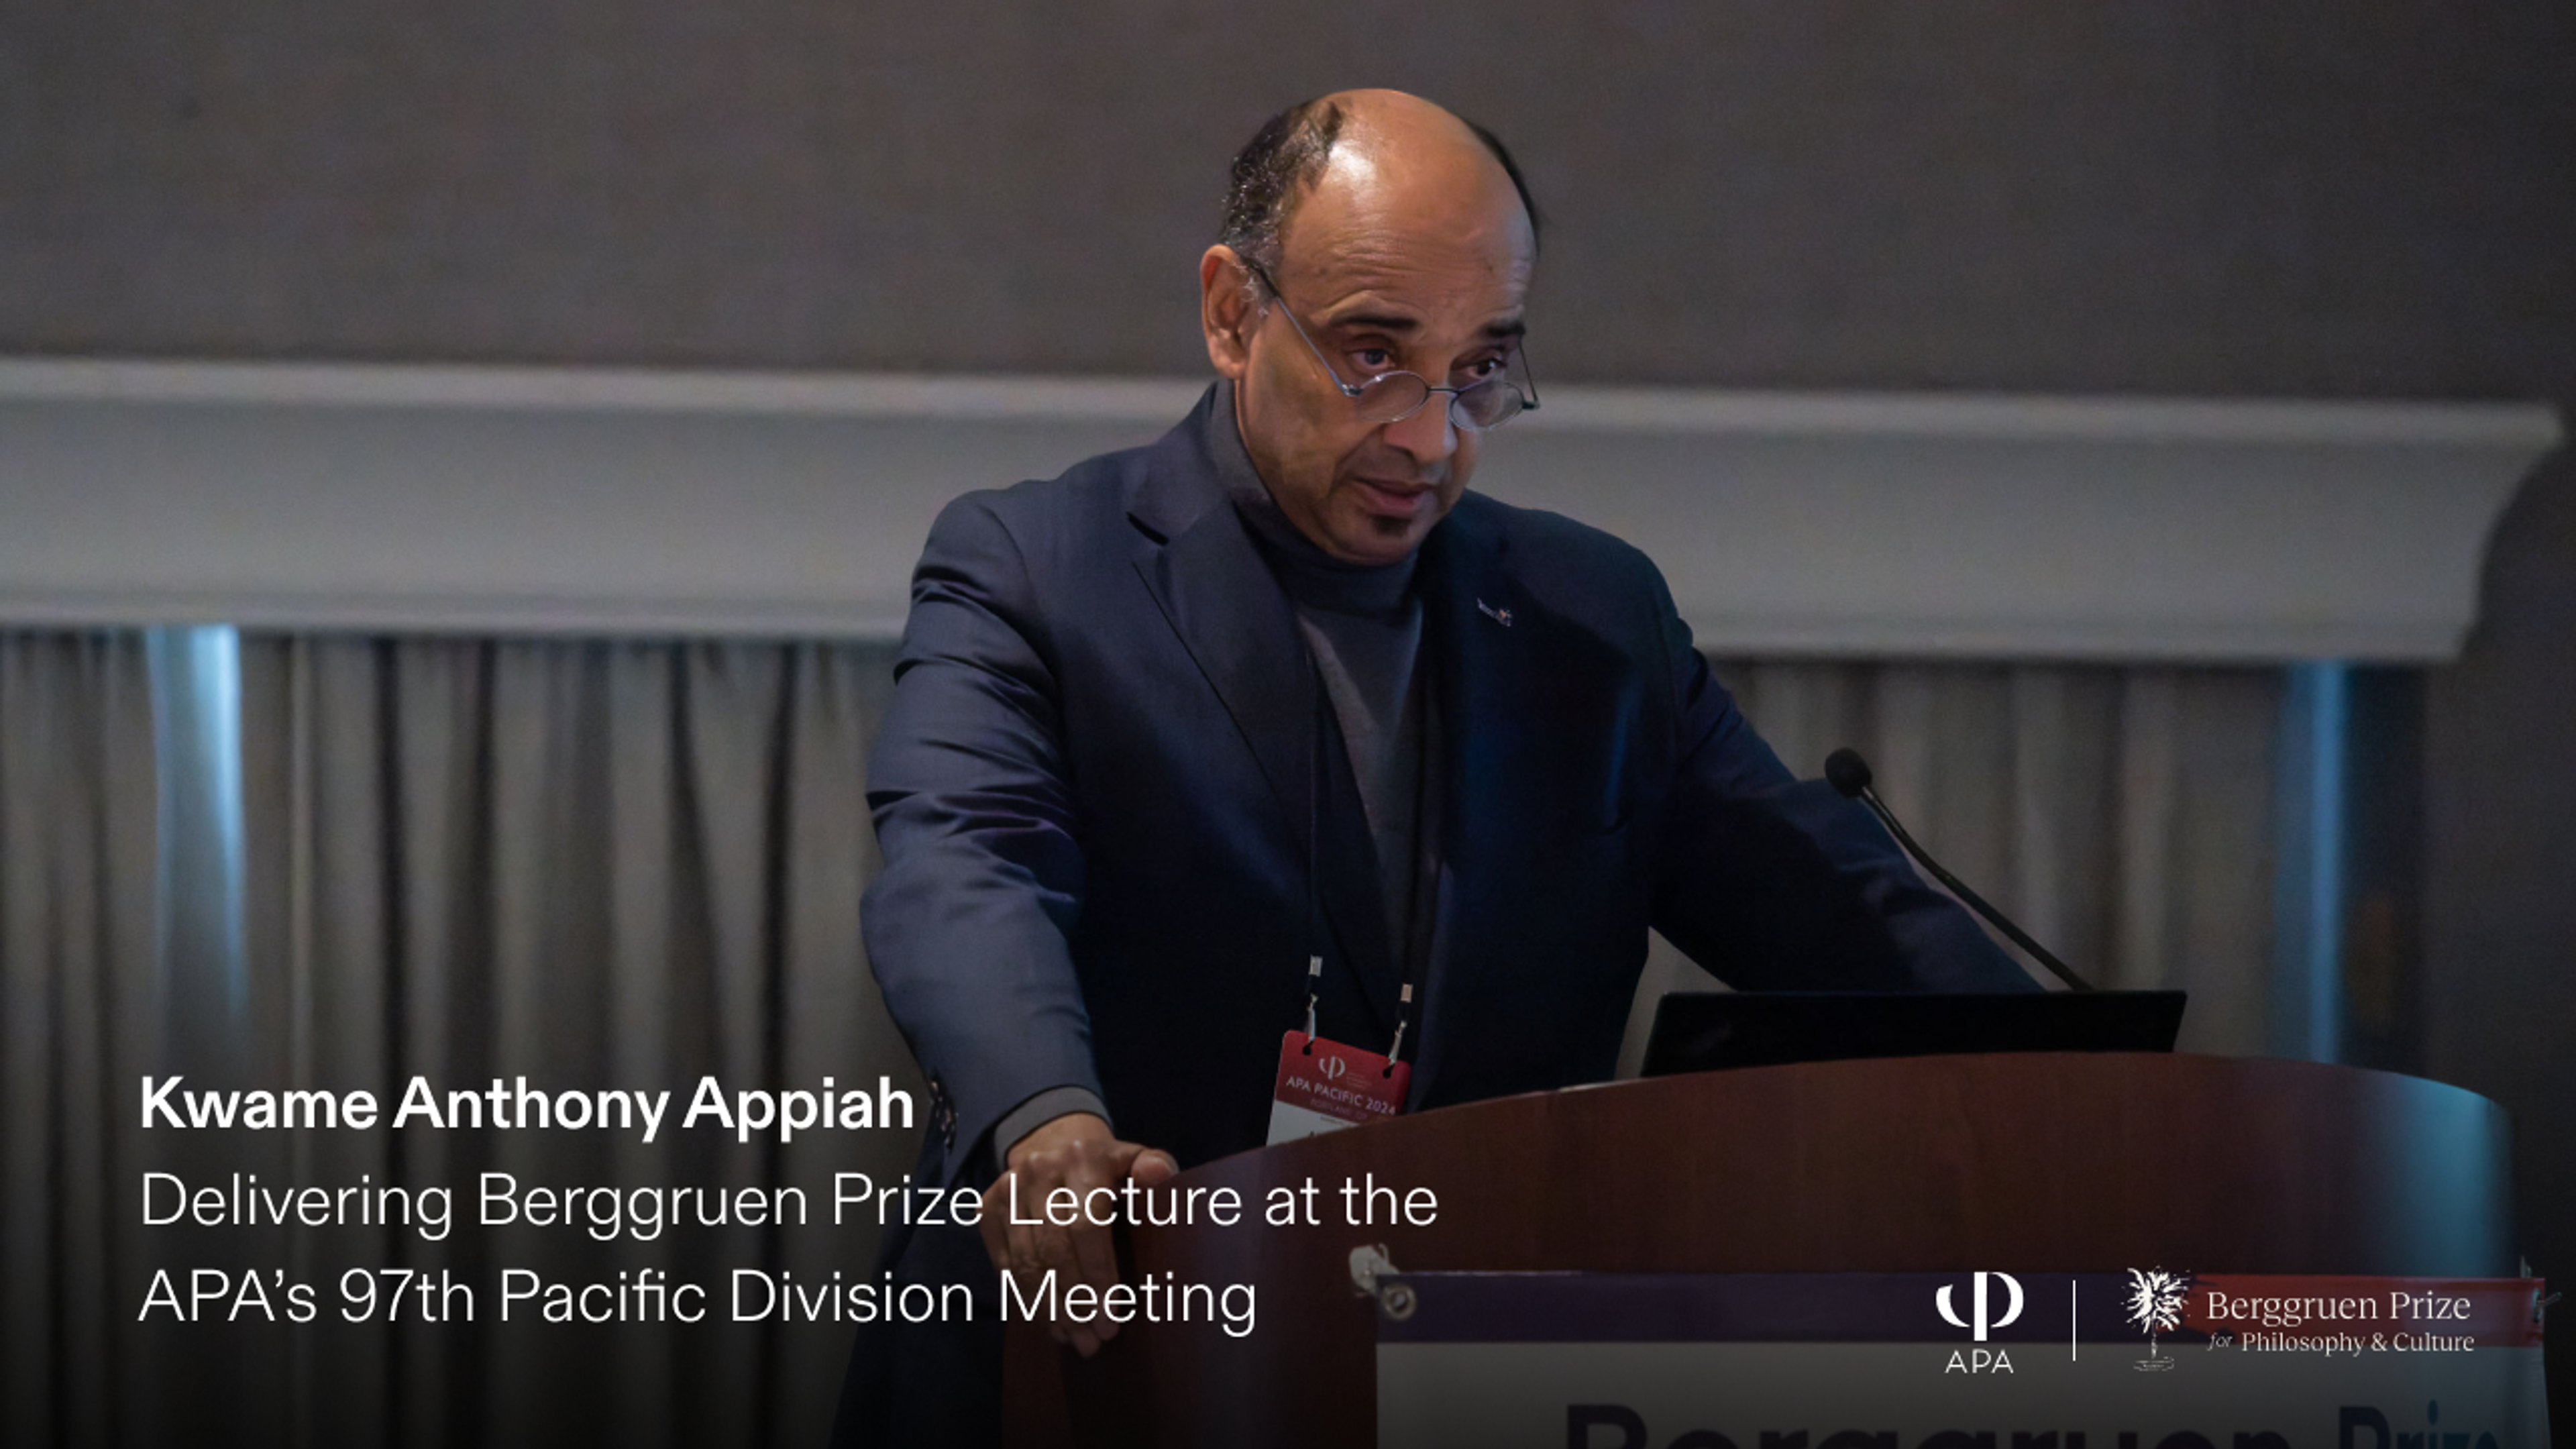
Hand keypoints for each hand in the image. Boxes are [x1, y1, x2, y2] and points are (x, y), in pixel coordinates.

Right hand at [978, 1112, 1177, 1355]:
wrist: (1052, 1141)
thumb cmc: (1106, 1165)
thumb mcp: (1133, 1159)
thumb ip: (1154, 1167)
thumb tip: (1159, 1174)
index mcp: (1082, 1159)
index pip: (1087, 1226)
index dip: (1098, 1275)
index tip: (1112, 1316)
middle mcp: (1039, 1171)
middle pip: (1054, 1250)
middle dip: (1076, 1302)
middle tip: (1094, 1339)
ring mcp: (1008, 1190)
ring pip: (1027, 1263)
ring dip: (1051, 1309)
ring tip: (1075, 1339)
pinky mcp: (988, 1208)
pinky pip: (1005, 1264)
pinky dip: (1027, 1299)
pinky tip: (1050, 1323)